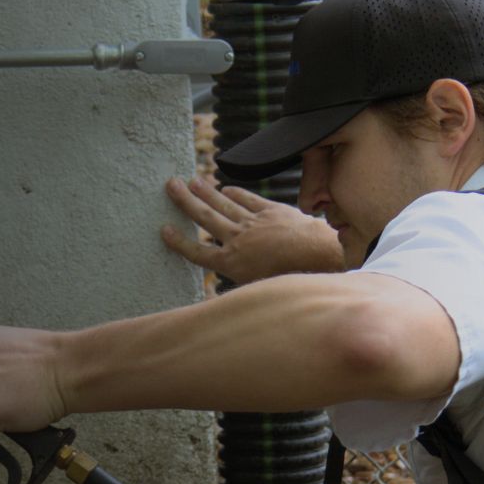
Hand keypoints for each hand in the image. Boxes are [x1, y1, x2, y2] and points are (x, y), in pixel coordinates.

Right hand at [159, 177, 344, 281]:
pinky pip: (248, 199)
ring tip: (192, 180)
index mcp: (231, 264)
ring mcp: (254, 223)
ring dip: (206, 191)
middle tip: (170, 184)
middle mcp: (237, 241)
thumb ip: (239, 290)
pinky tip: (225, 188)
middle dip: (186, 201)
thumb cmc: (290, 281)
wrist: (319, 258)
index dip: (179, 241)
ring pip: (223, 205)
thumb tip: (224, 304)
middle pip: (205, 218)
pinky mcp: (271, 211)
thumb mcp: (258, 291)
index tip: (164, 229)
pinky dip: (235, 193)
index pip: (197, 252)